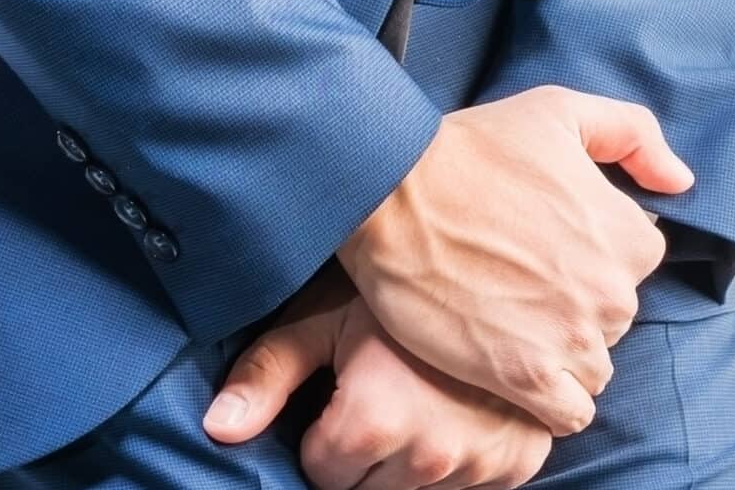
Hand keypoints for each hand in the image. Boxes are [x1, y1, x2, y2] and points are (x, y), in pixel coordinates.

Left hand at [204, 275, 551, 489]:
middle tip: (383, 393)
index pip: (324, 474)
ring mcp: (481, 464)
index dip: (326, 436)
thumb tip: (216, 428)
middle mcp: (432, 455)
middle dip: (367, 454)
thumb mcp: (325, 320)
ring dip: (412, 462)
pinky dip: (460, 461)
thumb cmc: (400, 290)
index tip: (345, 396)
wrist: (502, 267)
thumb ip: (266, 374)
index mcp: (375, 422)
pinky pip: (469, 487)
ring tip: (421, 399)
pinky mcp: (518, 464)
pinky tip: (459, 413)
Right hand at [337, 85, 691, 434]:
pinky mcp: (525, 377)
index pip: (632, 267)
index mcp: (630, 236)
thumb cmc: (469, 149)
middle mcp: (613, 293)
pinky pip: (569, 415)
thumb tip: (679, 181)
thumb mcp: (560, 110)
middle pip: (612, 322)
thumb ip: (633, 135)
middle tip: (517, 285)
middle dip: (574, 310)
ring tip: (507, 327)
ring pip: (592, 370)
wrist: (390, 191)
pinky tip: (514, 374)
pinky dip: (549, 403)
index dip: (589, 259)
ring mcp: (571, 339)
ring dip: (560, 358)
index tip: (545, 250)